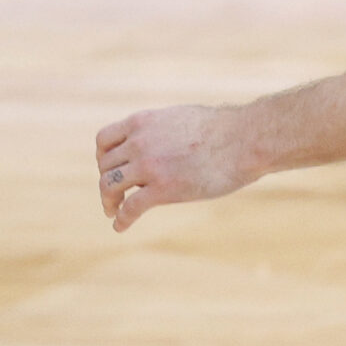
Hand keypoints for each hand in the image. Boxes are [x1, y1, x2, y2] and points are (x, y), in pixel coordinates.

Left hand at [94, 104, 255, 231]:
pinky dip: (121, 219)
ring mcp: (149, 166)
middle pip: (105, 165)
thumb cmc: (220, 129)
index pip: (104, 139)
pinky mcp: (163, 189)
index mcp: (142, 122)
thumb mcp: (180, 118)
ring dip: (108, 201)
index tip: (109, 169)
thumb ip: (161, 130)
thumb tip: (161, 138)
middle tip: (112, 196)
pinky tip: (120, 227)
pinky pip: (130, 207)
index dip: (102, 157)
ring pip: (110, 185)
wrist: (242, 139)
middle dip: (106, 181)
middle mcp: (139, 142)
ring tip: (112, 211)